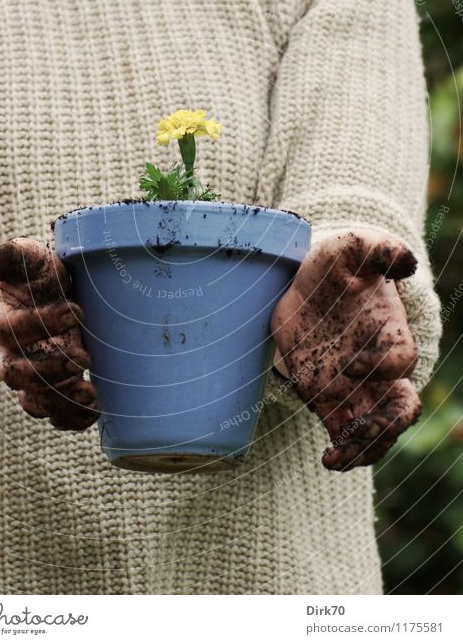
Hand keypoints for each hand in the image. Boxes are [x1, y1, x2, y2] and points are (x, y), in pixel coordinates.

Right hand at [0, 237, 99, 430]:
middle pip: (13, 372)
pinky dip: (69, 418)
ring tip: (90, 394)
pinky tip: (92, 412)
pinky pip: (49, 412)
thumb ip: (14, 255)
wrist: (27, 296)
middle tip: (84, 358)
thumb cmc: (27, 273)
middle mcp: (4, 350)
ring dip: (60, 401)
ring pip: (30, 399)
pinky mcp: (45, 386)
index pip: (8, 327)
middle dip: (47, 370)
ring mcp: (24, 372)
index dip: (39, 323)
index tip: (76, 310)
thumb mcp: (23, 257)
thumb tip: (1, 254)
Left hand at [271, 229, 420, 470]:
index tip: (350, 365)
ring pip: (378, 431)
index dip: (383, 366)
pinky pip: (348, 438)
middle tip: (361, 427)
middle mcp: (377, 367)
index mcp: (388, 332)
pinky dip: (346, 455)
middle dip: (388, 424)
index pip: (402, 359)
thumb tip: (407, 263)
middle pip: (401, 408)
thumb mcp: (350, 248)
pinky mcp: (331, 401)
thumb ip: (377, 249)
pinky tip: (328, 461)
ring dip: (367, 446)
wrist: (303, 285)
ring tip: (339, 453)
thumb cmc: (333, 266)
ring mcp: (356, 388)